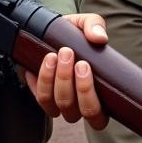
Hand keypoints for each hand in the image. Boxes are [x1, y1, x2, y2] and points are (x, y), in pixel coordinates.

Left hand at [24, 13, 107, 129]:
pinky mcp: (43, 98)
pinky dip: (42, 79)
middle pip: (76, 111)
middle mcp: (79, 107)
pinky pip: (41, 97)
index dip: (90, 96)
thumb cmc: (75, 35)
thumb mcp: (86, 24)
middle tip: (68, 54)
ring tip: (55, 54)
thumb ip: (95, 26)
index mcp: (99, 98)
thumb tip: (100, 38)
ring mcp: (60, 105)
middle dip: (71, 82)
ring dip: (56, 79)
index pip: (98, 118)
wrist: (52, 33)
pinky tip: (46, 61)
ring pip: (58, 104)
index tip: (84, 65)